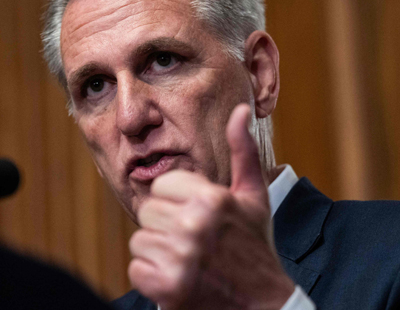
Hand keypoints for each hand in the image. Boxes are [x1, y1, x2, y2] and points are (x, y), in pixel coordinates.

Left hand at [128, 104, 294, 309]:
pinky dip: (154, 279)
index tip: (199, 218)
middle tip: (194, 243)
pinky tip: (180, 280)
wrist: (262, 306)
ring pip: (140, 241)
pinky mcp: (168, 288)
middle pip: (148, 212)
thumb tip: (240, 110)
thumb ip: (242, 150)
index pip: (162, 185)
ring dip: (160, 254)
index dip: (178, 201)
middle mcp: (195, 226)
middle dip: (167, 227)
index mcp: (212, 199)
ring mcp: (181, 258)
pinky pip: (137, 271)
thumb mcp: (253, 197)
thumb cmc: (254, 247)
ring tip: (189, 261)